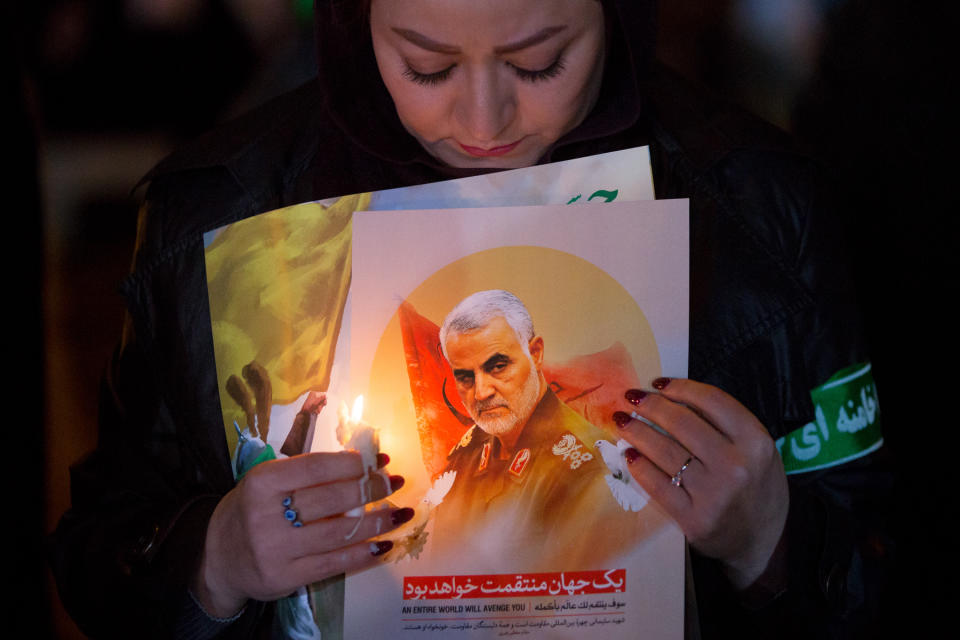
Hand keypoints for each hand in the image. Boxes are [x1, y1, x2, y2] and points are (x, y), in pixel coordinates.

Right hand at [192, 451, 410, 616]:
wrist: (219, 558)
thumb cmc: (252, 511)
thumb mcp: (267, 483)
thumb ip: (307, 475)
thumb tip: (363, 464)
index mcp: (262, 482)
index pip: (317, 468)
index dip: (353, 463)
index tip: (378, 460)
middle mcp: (266, 515)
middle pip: (332, 499)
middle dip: (370, 489)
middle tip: (394, 482)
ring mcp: (275, 549)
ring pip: (338, 533)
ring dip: (376, 522)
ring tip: (399, 513)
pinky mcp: (284, 577)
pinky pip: (333, 563)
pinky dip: (363, 554)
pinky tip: (383, 545)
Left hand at [613, 378, 787, 588]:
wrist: (762, 541)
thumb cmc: (756, 487)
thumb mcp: (756, 450)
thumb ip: (725, 425)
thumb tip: (673, 397)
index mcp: (755, 441)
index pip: (711, 401)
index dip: (680, 387)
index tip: (659, 383)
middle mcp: (736, 465)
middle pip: (682, 423)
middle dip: (651, 406)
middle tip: (631, 398)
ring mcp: (714, 494)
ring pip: (664, 451)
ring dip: (636, 432)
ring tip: (623, 422)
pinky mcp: (694, 519)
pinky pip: (657, 485)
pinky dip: (639, 466)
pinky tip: (629, 454)